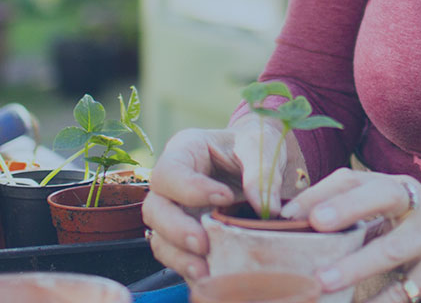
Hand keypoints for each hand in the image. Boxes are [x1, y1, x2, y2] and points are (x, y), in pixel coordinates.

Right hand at [142, 120, 291, 281]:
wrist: (262, 162)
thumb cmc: (255, 144)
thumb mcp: (260, 145)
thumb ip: (261, 171)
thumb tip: (267, 207)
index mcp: (184, 151)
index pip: (170, 172)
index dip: (190, 189)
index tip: (225, 198)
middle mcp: (173, 184)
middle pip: (154, 208)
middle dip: (176, 229)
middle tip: (203, 243)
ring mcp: (177, 212)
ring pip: (160, 237)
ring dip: (179, 256)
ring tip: (205, 270)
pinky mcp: (187, 236)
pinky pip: (177, 256)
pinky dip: (189, 268)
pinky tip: (210, 276)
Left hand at [280, 168, 420, 302]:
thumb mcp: (400, 218)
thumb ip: (362, 218)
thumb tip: (301, 231)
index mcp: (400, 189)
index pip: (356, 178)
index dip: (321, 191)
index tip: (288, 213)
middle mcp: (420, 207)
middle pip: (382, 196)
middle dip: (346, 208)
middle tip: (314, 224)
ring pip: (390, 249)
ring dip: (354, 266)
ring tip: (322, 281)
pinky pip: (404, 291)